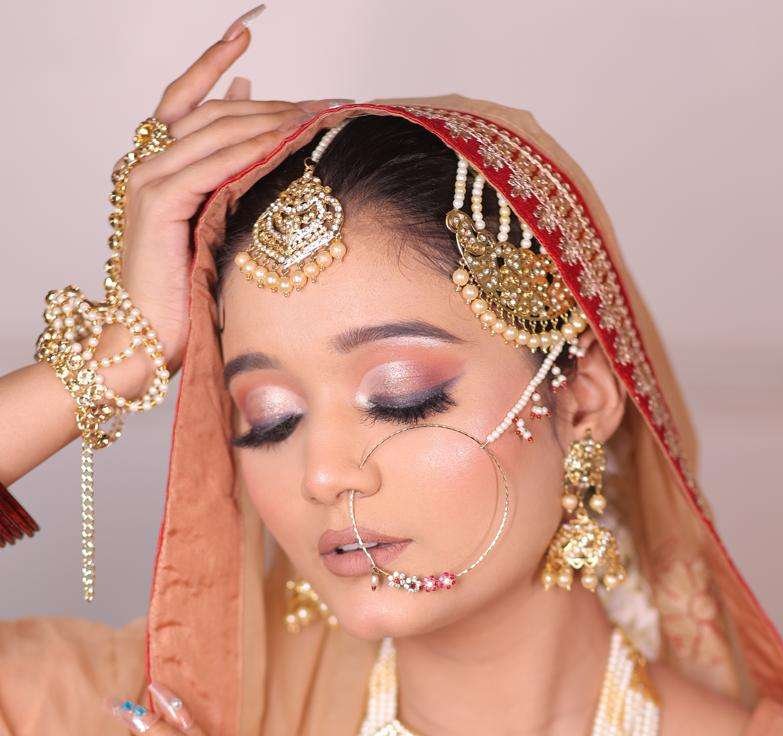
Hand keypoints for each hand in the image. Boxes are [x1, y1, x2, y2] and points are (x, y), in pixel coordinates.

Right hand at [114, 12, 346, 385]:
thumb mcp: (212, 231)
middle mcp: (148, 165)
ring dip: (270, 120)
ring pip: (215, 131)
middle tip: (323, 101)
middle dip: (272, 102)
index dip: (215, 62)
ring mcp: (149, 182)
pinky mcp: (158, 205)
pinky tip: (282, 142)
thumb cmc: (183, 299)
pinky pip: (211, 165)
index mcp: (158, 167)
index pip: (186, 97)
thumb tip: (258, 130)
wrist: (144, 342)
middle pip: (213, 111)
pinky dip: (248, 149)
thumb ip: (226, 180)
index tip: (248, 31)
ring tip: (316, 118)